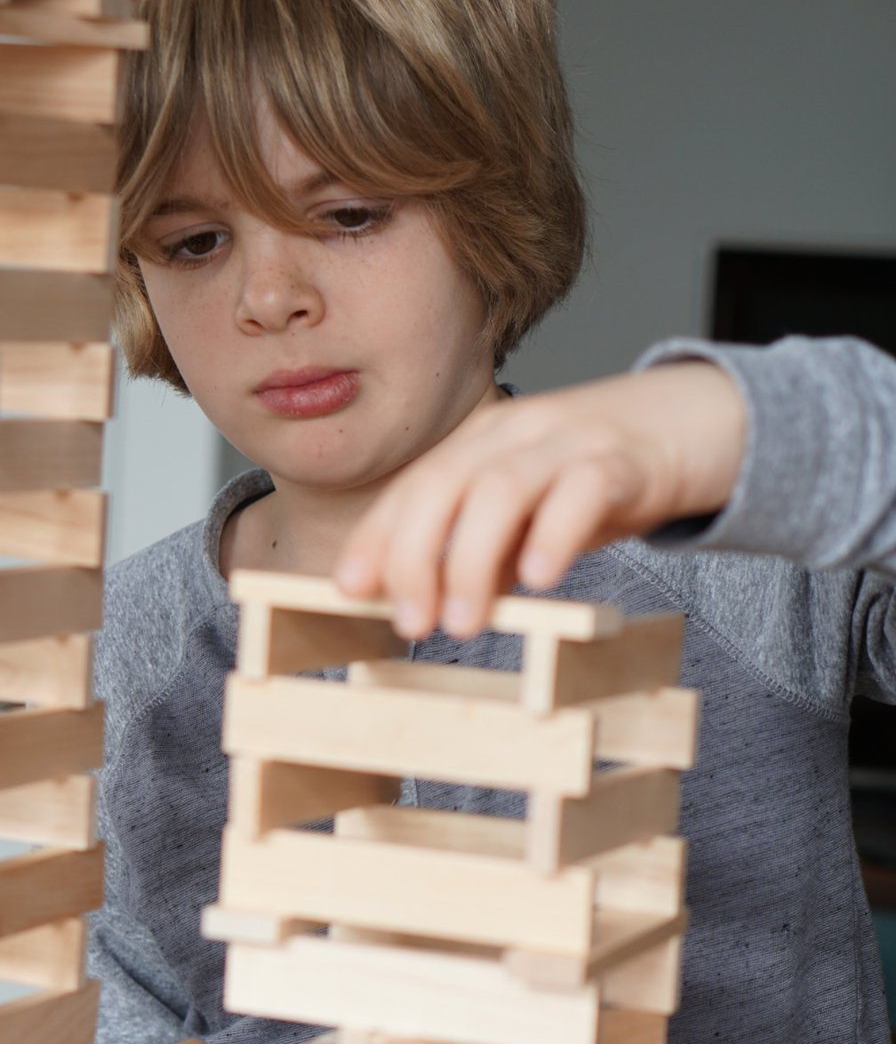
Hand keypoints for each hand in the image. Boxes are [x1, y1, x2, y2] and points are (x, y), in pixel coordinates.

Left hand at [335, 362, 745, 638]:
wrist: (695, 422)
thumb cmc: (600, 474)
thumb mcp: (531, 513)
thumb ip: (487, 550)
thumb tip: (434, 602)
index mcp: (483, 443)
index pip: (415, 487)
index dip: (376, 536)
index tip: (348, 586)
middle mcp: (515, 434)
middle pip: (444, 484)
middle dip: (412, 555)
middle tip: (410, 622)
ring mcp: (569, 441)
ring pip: (502, 489)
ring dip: (472, 559)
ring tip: (463, 622)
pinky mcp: (624, 460)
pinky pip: (582, 491)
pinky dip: (553, 535)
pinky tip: (539, 580)